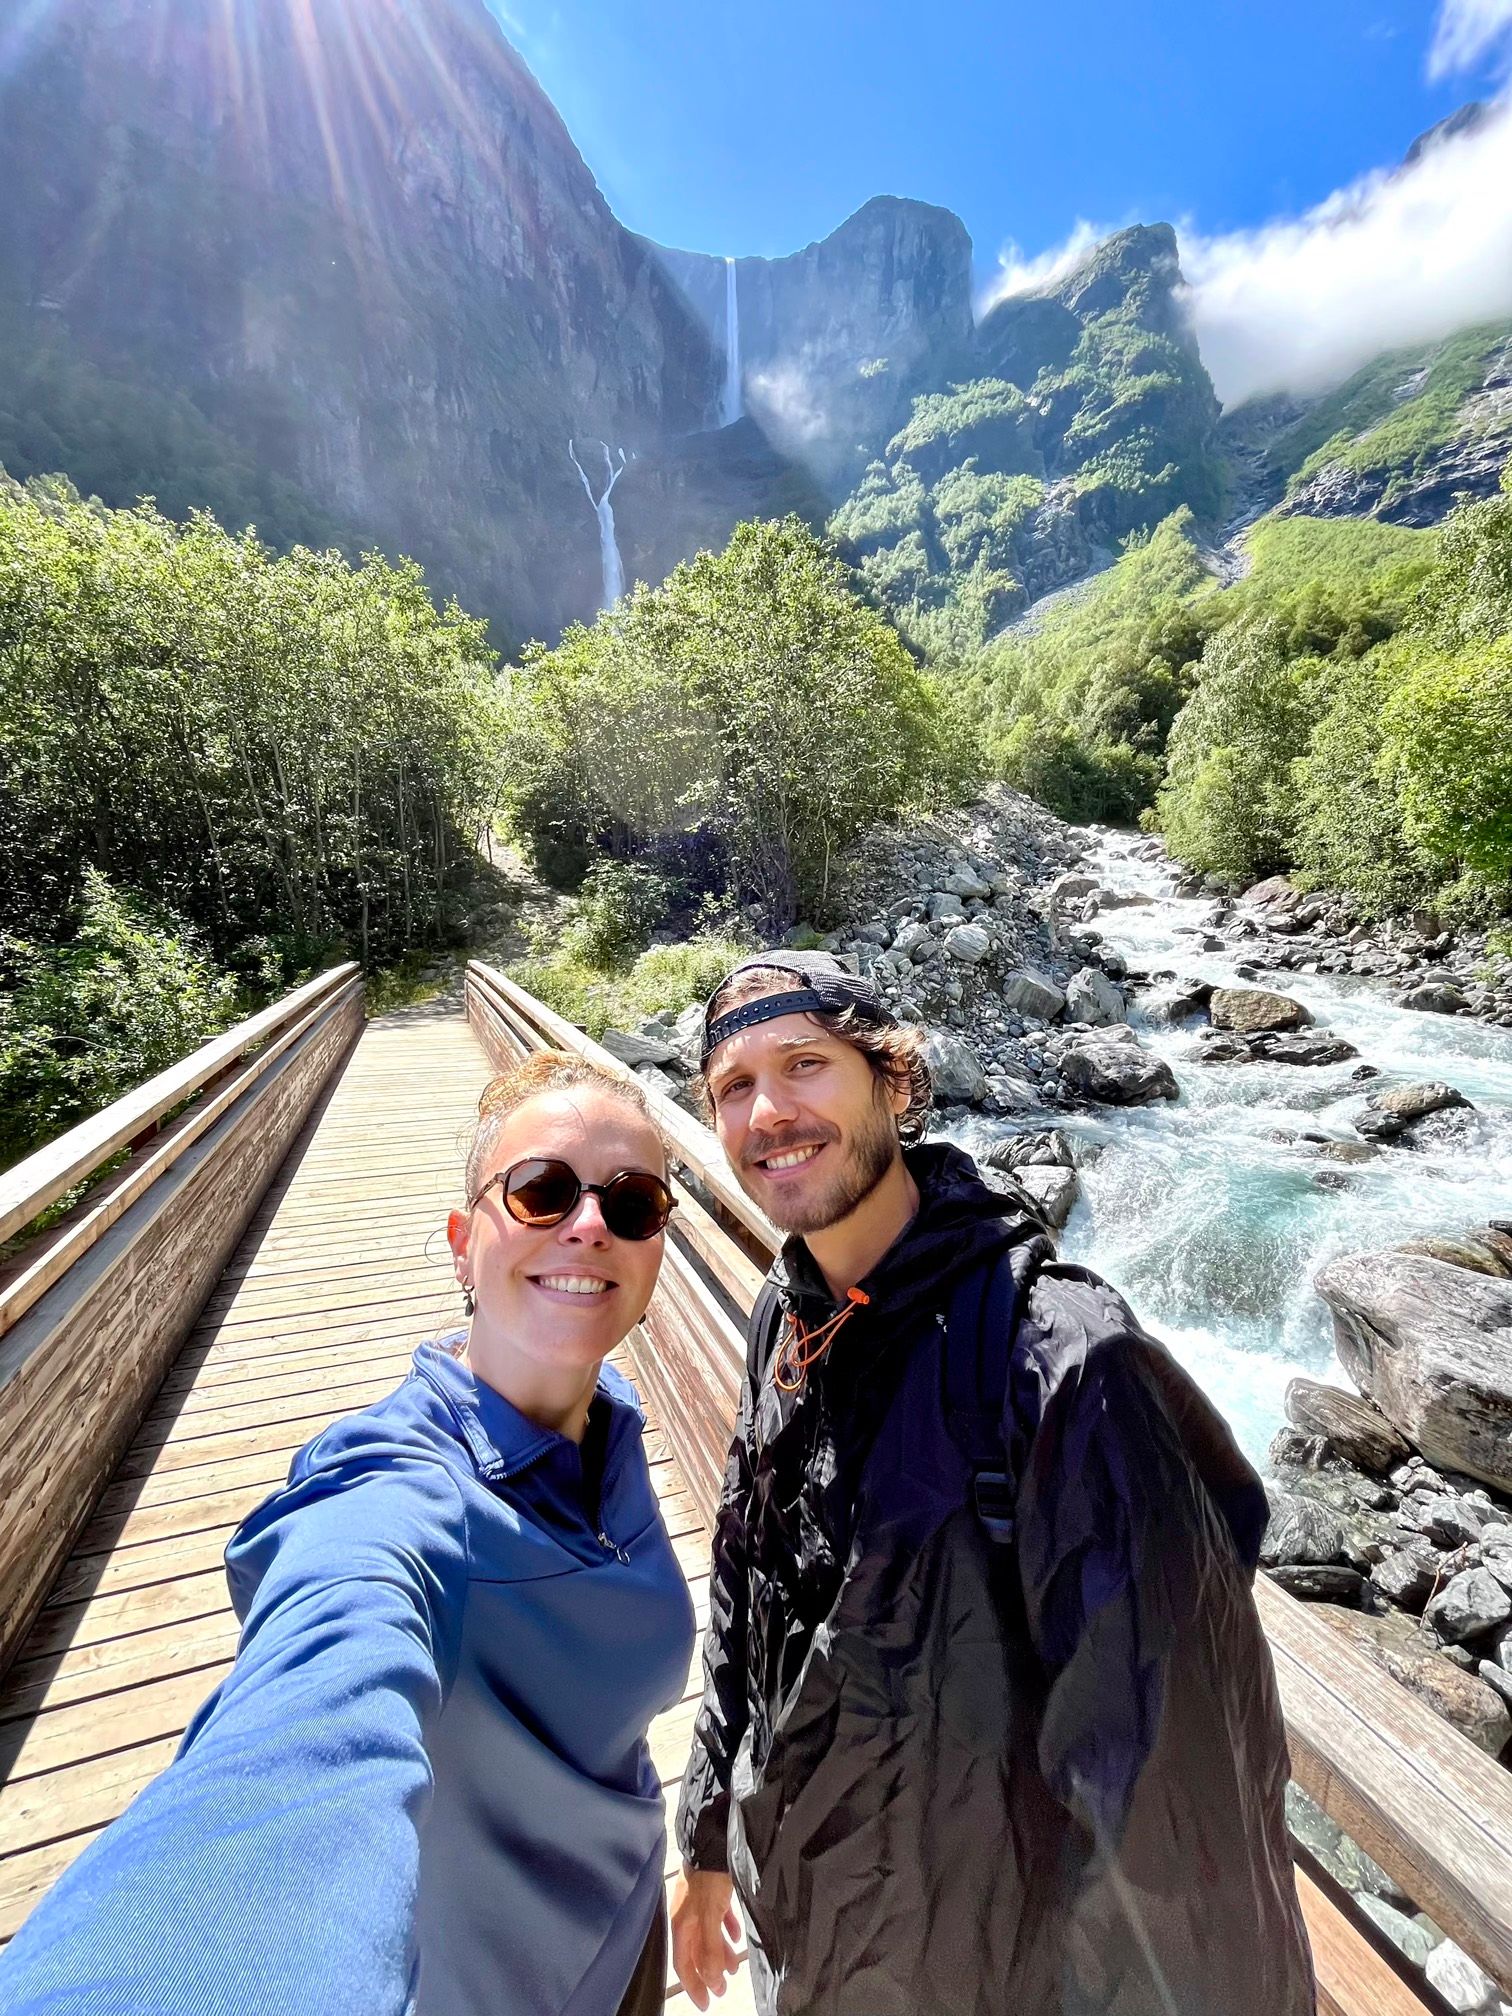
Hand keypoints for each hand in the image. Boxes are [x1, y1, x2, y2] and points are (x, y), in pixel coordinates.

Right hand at [669, 1865, 741, 2007]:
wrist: (713, 1843)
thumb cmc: (708, 1881)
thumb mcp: (710, 1917)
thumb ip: (710, 1949)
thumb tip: (712, 1980)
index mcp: (682, 1926)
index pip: (684, 1965)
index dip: (694, 1985)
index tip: (706, 2003)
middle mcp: (687, 1917)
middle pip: (696, 1952)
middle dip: (709, 1972)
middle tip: (723, 1989)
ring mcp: (699, 1904)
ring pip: (709, 1936)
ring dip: (720, 1953)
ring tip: (734, 1966)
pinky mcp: (711, 1892)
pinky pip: (718, 1918)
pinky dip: (726, 1929)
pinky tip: (736, 1934)